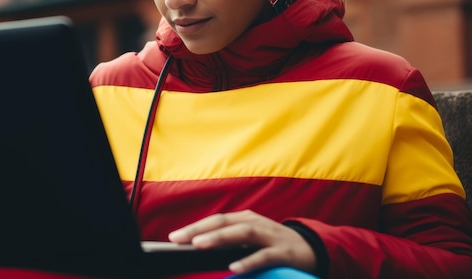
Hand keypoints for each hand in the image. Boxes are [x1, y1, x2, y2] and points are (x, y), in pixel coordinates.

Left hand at [168, 210, 316, 274]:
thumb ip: (230, 242)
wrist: (313, 250)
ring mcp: (270, 236)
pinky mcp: (284, 252)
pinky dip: (249, 260)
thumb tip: (200, 248)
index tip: (173, 237)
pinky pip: (264, 256)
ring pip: (241, 233)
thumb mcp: (251, 239)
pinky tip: (234, 266)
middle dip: (199, 230)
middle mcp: (255, 223)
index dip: (195, 226)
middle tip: (178, 239)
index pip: (216, 220)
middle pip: (224, 222)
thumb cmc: (274, 245)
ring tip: (199, 245)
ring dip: (219, 238)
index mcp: (245, 219)